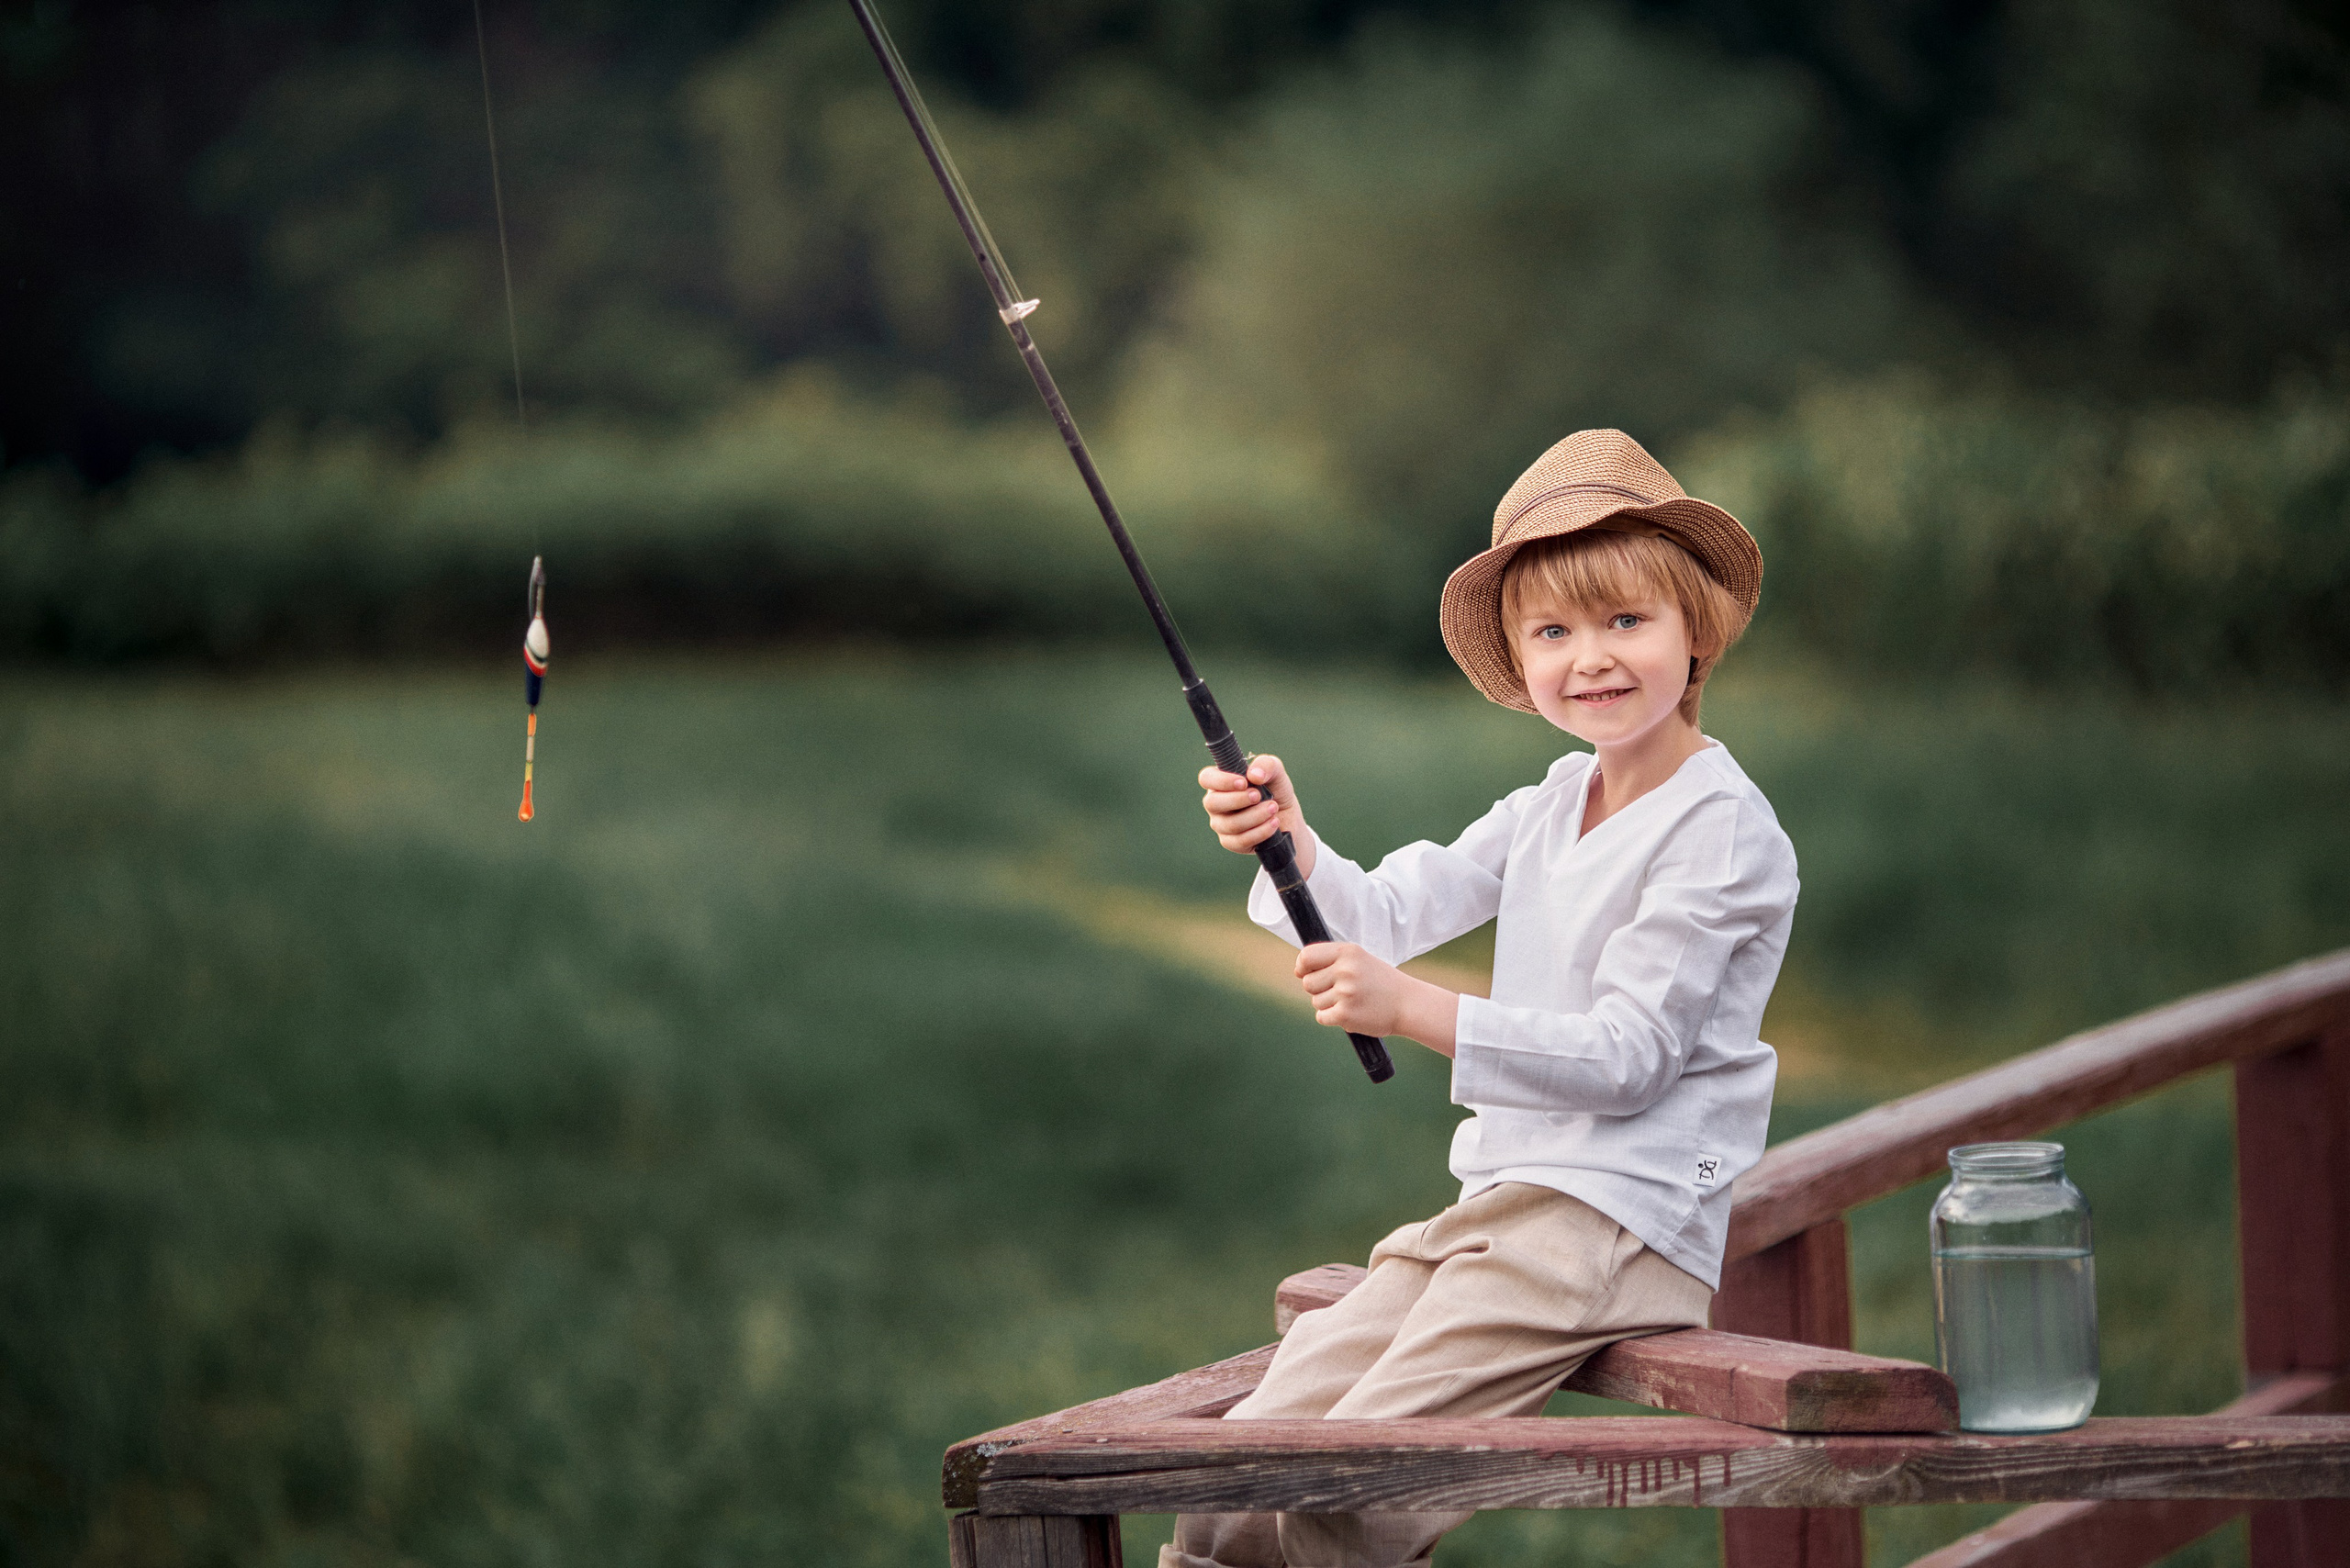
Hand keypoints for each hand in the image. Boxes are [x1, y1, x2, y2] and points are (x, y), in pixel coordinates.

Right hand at [1199, 753, 1313, 873]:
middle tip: (1259, 796)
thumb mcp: (1276, 773)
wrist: (1288, 818)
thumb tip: (1254, 775)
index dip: (1221, 781)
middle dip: (1238, 800)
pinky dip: (1260, 832)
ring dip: (1255, 816)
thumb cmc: (1276, 791)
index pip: (1206, 778)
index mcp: (1221, 783)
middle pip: (1212, 803)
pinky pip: (1240, 841)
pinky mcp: (1232, 843)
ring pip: (1230, 824)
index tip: (1243, 782)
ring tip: (1273, 808)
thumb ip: (1267, 765)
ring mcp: (1221, 824)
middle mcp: (1217, 804)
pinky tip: (1274, 823)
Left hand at [1295, 943, 1458, 1056]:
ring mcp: (1346, 992)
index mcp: (1348, 952)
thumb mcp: (1359, 959)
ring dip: (1328, 1004)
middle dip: (1318, 989)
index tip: (1305, 972)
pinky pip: (1322, 1017)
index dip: (1302, 966)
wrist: (1408, 1004)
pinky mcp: (1346, 1014)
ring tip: (1351, 1001)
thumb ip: (1331, 960)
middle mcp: (1346, 970)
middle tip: (1341, 991)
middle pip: (1308, 982)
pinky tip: (1350, 1013)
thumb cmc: (1381, 982)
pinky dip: (1332, 1018)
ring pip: (1315, 1001)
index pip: (1307, 956)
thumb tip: (1299, 970)